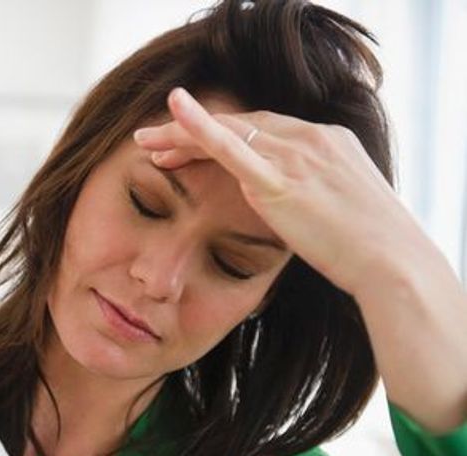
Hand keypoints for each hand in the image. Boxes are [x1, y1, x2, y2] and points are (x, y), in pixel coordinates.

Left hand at [133, 87, 427, 295]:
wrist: (392, 261)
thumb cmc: (371, 247)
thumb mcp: (342, 208)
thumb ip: (315, 195)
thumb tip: (298, 207)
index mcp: (326, 141)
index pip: (262, 127)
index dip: (220, 133)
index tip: (186, 145)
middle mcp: (309, 139)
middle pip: (239, 123)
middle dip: (190, 131)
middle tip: (152, 141)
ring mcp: (296, 155)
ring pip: (227, 132)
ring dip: (179, 134)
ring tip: (144, 143)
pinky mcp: (280, 180)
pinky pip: (232, 148)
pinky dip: (200, 128)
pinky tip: (174, 114)